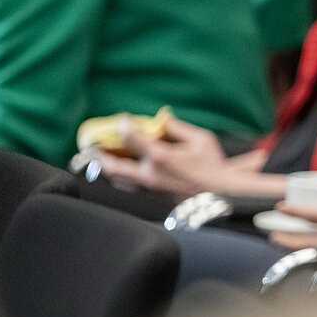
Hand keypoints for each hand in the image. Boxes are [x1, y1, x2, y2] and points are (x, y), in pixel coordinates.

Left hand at [92, 116, 275, 199]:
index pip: (131, 138)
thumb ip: (177, 128)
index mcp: (161, 157)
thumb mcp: (201, 140)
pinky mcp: (152, 197)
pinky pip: (128, 186)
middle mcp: (150, 174)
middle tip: (95, 145)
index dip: (123, 125)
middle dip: (100, 153)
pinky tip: (122, 170)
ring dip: (108, 166)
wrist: (221, 196)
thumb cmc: (213, 167)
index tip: (122, 119)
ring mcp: (149, 188)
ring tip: (104, 156)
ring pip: (117, 178)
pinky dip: (120, 177)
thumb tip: (162, 121)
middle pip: (112, 164)